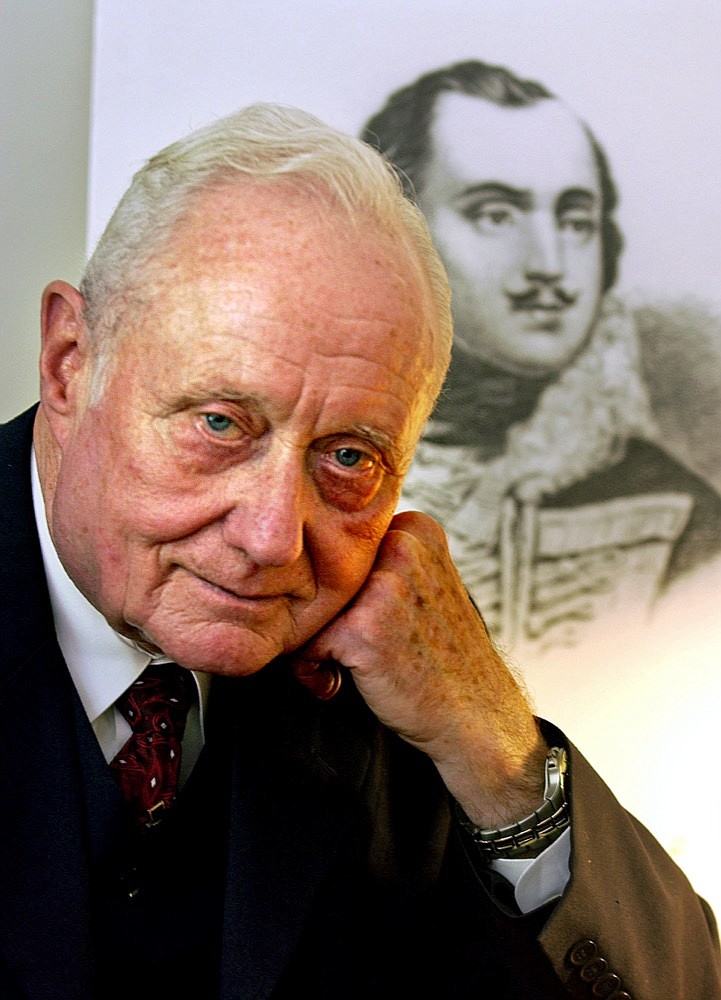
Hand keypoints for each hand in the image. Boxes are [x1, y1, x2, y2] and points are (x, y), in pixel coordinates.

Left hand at [292, 511, 547, 828]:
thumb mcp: (426, 582)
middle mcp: (402, 547)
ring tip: (342, 668)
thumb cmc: (441, 654)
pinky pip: (303, 644)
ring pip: (310, 606)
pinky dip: (311, 671)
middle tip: (349, 647)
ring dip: (316, 642)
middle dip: (326, 613)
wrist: (476, 714)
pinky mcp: (361, 628)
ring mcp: (382, 586)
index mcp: (416, 531)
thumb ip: (385, 559)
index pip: (342, 545)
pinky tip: (336, 685)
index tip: (360, 618)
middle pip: (321, 574)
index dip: (343, 587)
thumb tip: (315, 547)